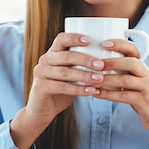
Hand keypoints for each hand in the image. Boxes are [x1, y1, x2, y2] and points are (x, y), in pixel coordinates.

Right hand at [9, 32, 105, 148]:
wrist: (42, 110)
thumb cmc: (61, 90)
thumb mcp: (71, 75)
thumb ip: (81, 67)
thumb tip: (107, 61)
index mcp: (52, 53)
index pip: (61, 39)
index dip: (75, 38)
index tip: (90, 40)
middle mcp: (44, 60)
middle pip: (66, 56)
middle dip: (85, 60)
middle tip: (101, 65)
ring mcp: (40, 73)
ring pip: (65, 72)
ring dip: (84, 75)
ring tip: (99, 79)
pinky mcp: (40, 87)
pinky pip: (62, 87)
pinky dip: (78, 89)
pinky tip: (91, 91)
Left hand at [95, 39, 148, 147]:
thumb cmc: (142, 97)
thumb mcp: (134, 81)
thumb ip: (121, 72)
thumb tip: (97, 65)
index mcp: (142, 67)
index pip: (133, 49)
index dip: (120, 44)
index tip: (104, 43)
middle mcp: (146, 74)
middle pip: (130, 62)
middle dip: (111, 62)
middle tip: (95, 64)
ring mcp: (146, 87)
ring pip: (126, 79)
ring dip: (107, 79)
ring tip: (92, 80)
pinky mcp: (144, 101)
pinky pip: (124, 96)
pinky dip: (108, 95)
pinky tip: (96, 94)